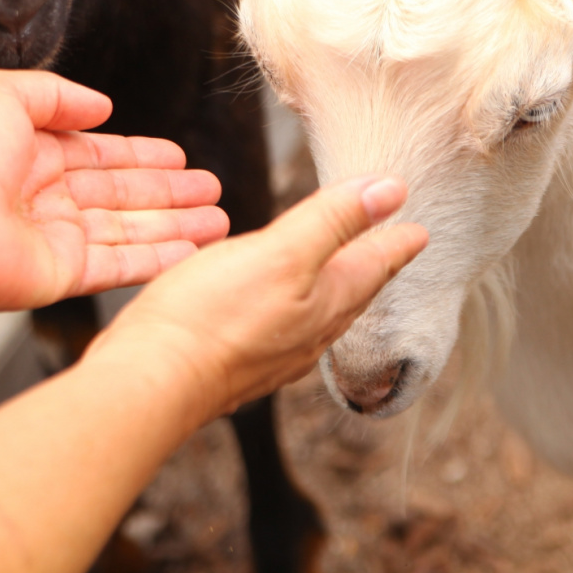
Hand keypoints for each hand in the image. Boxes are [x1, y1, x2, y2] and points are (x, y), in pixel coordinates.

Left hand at [0, 69, 229, 311]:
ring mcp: (54, 240)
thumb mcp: (1, 91)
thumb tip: (100, 106)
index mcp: (28, 155)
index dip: (141, 155)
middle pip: (122, 195)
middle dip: (171, 192)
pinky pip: (121, 265)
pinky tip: (193, 249)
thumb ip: (55, 93)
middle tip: (212, 188)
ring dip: (177, 225)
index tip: (178, 156)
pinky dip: (159, 258)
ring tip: (220, 218)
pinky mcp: (61, 276)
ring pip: (130, 230)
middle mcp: (43, 198)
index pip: (98, 155)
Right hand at [87, 176, 427, 421]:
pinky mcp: (240, 364)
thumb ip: (335, 220)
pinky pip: (284, 331)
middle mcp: (309, 333)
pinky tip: (277, 312)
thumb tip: (393, 189)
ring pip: (320, 317)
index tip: (420, 232)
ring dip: (336, 292)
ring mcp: (275, 354)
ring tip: (341, 279)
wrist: (153, 383)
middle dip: (372, 270)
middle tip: (390, 253)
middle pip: (352, 294)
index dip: (396, 243)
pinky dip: (295, 310)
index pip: (374, 266)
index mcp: (326, 301)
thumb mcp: (281, 253)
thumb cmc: (211, 316)